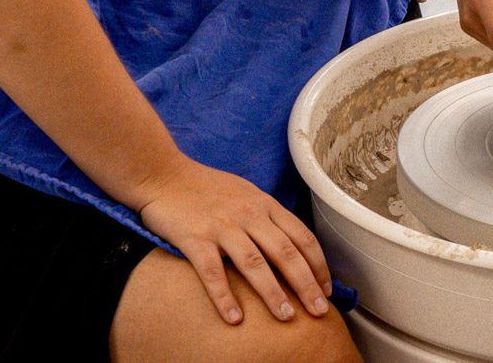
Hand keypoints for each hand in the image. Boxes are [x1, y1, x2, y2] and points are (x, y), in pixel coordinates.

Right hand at [138, 158, 332, 325]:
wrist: (165, 175)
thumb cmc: (206, 188)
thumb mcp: (245, 194)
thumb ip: (265, 216)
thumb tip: (288, 244)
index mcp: (264, 204)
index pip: (301, 235)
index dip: (318, 264)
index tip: (327, 288)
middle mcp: (248, 214)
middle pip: (285, 252)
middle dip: (306, 283)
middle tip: (319, 311)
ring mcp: (222, 226)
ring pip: (255, 264)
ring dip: (273, 293)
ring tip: (286, 317)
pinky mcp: (195, 239)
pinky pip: (213, 272)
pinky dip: (225, 297)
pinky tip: (235, 318)